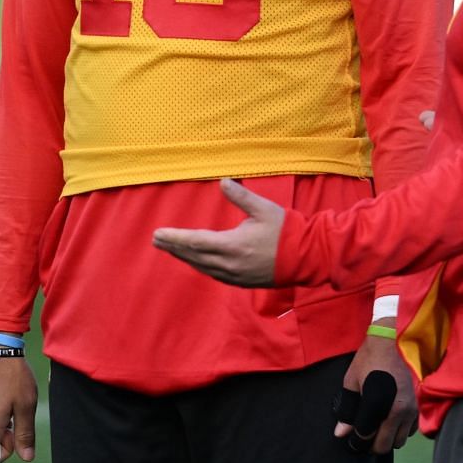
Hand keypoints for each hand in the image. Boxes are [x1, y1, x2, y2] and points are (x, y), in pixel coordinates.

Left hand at [151, 178, 284, 286]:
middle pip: (194, 256)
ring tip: (171, 249)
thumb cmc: (286, 230)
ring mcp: (235, 275)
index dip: (175, 238)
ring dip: (185, 257)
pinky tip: (196, 260)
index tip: (158, 234)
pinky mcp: (242, 281)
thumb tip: (223, 181)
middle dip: (174, 247)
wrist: (307, 257)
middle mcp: (230, 264)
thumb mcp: (264, 209)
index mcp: (233, 245)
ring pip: (203, 266)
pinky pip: (214, 273)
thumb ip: (241, 197)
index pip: (195, 242)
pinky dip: (200, 265)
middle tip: (156, 240)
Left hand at [333, 333, 419, 454]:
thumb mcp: (351, 382)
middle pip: (384, 445)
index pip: (366, 436)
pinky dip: (399, 432)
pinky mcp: (417, 408)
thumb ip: (347, 410)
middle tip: (362, 438)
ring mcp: (410, 411)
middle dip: (371, 445)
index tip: (350, 441)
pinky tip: (390, 422)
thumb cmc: (368, 360)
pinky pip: (410, 432)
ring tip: (376, 430)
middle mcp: (397, 411)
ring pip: (398, 441)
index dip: (356, 443)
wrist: (392, 343)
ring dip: (386, 440)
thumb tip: (341, 433)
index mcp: (378, 404)